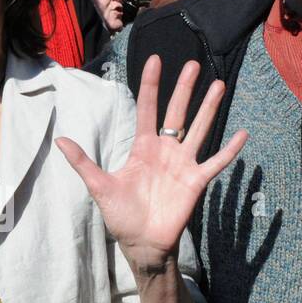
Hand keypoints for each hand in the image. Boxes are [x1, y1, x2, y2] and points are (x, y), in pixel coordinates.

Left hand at [56, 56, 247, 273]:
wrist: (141, 243)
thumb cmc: (121, 215)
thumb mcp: (99, 186)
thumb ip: (82, 162)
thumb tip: (58, 139)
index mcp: (142, 147)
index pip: (147, 108)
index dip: (151, 84)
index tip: (155, 59)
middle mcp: (165, 150)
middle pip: (176, 112)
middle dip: (184, 88)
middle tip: (193, 63)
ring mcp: (183, 164)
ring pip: (198, 129)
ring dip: (208, 108)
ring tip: (219, 84)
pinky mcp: (196, 181)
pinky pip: (216, 162)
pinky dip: (229, 150)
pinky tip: (242, 134)